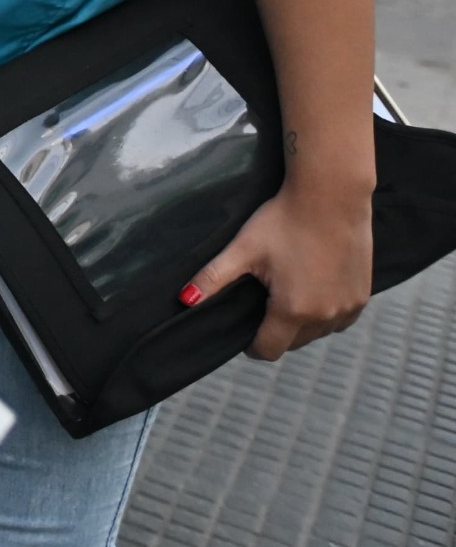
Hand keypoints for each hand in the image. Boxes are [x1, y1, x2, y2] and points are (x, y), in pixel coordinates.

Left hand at [185, 176, 371, 359]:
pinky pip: (340, 320)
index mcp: (293, 310)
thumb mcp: (243, 249)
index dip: (251, 344)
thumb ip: (213, 278)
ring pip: (318, 333)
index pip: (269, 350)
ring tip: (287, 293)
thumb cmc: (283, 220)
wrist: (331, 196)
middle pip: (293, 343)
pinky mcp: (363, 297)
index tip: (243, 328)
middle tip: (263, 302)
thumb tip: (184, 301)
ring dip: (302, 324)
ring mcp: (348, 308)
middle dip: (275, 331)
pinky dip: (325, 313)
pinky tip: (313, 289)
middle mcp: (325, 317)